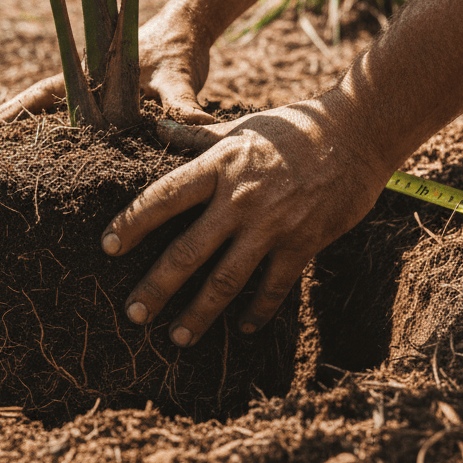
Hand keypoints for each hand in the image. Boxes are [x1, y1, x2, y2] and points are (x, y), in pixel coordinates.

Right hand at [0, 8, 214, 123]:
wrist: (190, 25)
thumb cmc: (182, 47)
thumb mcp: (180, 76)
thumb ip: (184, 104)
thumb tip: (200, 127)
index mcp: (91, 71)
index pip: (42, 94)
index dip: (13, 111)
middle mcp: (86, 78)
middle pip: (35, 101)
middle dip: (6, 119)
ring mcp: (94, 86)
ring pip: (50, 107)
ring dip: (24, 123)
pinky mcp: (107, 94)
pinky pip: (72, 112)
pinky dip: (51, 125)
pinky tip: (42, 145)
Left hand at [100, 97, 388, 345]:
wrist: (355, 135)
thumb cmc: (291, 127)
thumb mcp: (240, 126)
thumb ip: (197, 136)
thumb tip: (159, 129)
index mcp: (218, 166)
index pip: (163, 197)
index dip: (132, 223)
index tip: (107, 247)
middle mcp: (239, 199)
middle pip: (187, 251)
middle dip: (156, 287)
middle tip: (133, 314)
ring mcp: (272, 225)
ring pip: (226, 279)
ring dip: (199, 313)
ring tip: (177, 336)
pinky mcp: (303, 243)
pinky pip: (273, 287)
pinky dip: (256, 311)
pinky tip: (242, 327)